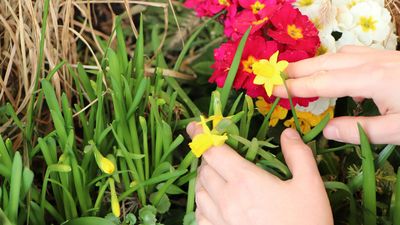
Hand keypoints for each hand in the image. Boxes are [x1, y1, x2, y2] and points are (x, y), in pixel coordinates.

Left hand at [187, 124, 332, 224]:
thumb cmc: (306, 222)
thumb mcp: (310, 186)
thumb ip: (299, 155)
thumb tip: (288, 133)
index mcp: (245, 181)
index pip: (213, 152)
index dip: (201, 136)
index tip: (194, 127)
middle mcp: (226, 199)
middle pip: (204, 170)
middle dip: (208, 158)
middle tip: (220, 155)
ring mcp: (219, 220)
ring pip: (198, 192)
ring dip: (204, 179)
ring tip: (216, 176)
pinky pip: (199, 215)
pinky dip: (202, 203)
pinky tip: (215, 203)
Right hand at [274, 45, 399, 144]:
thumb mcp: (397, 130)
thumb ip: (360, 130)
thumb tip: (327, 131)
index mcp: (370, 80)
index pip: (322, 83)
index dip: (296, 87)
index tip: (275, 90)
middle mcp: (371, 62)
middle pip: (325, 62)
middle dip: (298, 69)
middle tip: (277, 75)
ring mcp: (380, 56)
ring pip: (339, 54)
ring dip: (315, 63)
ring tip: (299, 72)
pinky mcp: (388, 56)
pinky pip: (354, 53)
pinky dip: (337, 60)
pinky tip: (338, 72)